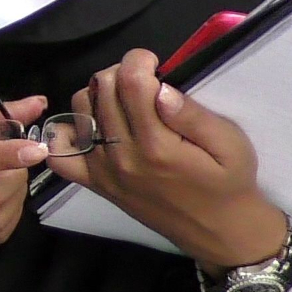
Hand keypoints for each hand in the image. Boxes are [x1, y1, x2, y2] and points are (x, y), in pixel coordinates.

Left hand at [48, 50, 290, 272]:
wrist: (217, 231)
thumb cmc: (228, 183)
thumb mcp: (230, 144)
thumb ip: (193, 115)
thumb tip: (160, 88)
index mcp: (157, 145)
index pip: (129, 81)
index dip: (140, 60)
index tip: (155, 65)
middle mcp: (123, 157)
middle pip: (101, 88)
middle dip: (121, 72)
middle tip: (143, 81)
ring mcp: (103, 171)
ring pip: (79, 109)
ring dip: (98, 94)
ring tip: (124, 101)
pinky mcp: (95, 183)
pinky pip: (61, 153)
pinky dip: (68, 132)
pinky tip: (94, 125)